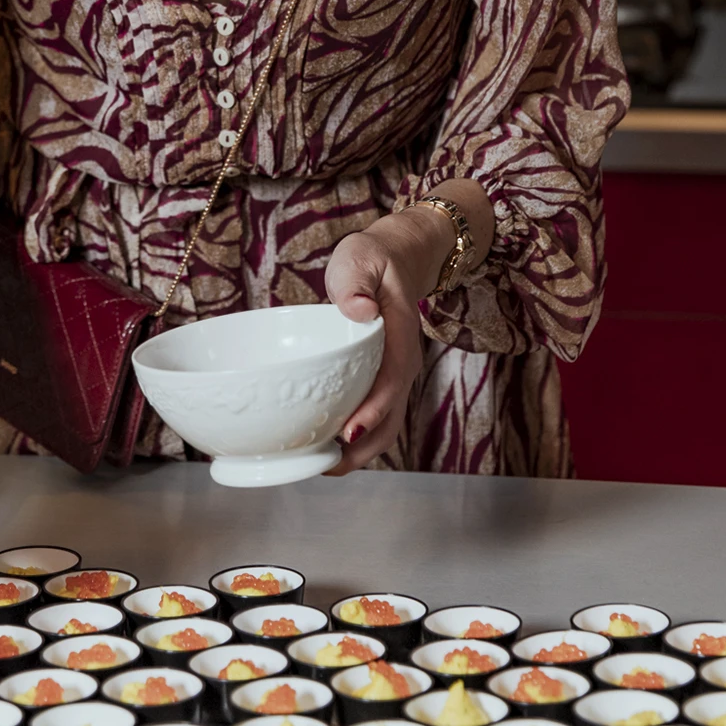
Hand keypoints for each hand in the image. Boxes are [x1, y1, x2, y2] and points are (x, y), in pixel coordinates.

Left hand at [322, 206, 451, 472]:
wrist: (396, 259)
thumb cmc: (373, 260)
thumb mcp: (362, 258)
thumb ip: (357, 280)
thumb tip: (357, 309)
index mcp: (399, 335)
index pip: (392, 380)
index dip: (373, 410)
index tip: (348, 432)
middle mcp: (402, 363)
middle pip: (392, 417)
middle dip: (364, 447)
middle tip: (327, 466)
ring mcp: (394, 374)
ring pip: (385, 425)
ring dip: (360, 450)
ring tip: (323, 467)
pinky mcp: (382, 379)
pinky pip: (375, 416)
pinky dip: (356, 437)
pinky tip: (327, 446)